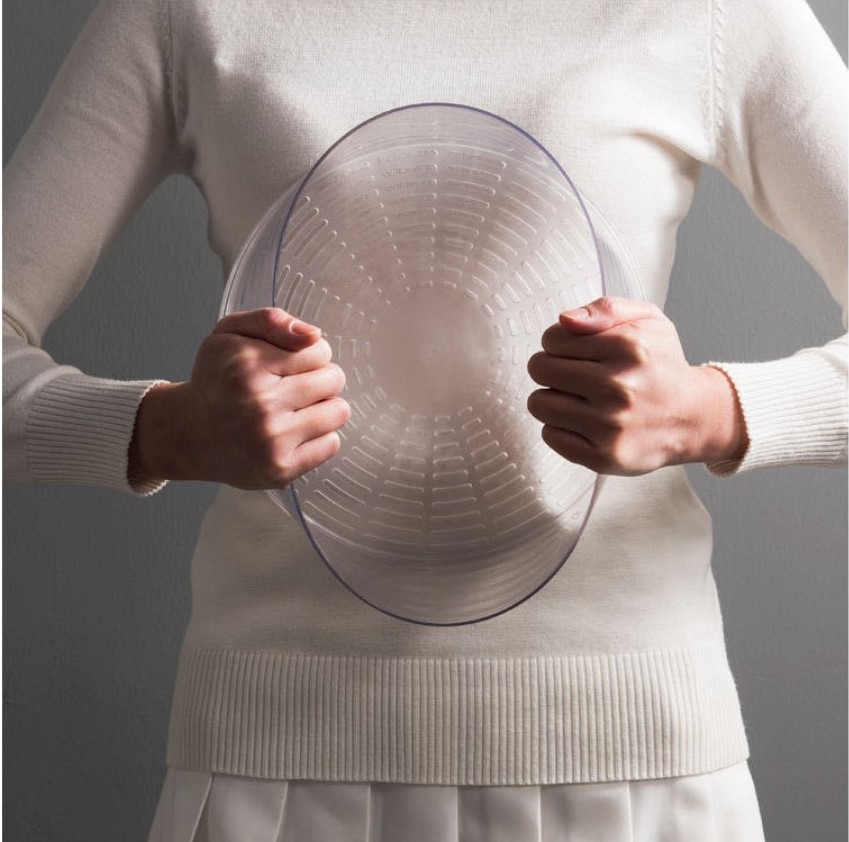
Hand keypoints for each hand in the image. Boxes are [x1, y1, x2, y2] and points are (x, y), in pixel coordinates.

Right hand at [129, 307, 349, 488]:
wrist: (188, 434)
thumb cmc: (216, 381)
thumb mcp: (230, 333)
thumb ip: (271, 320)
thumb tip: (313, 335)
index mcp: (248, 365)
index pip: (320, 350)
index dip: (309, 354)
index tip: (289, 365)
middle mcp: (260, 403)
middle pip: (334, 380)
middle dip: (319, 380)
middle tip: (293, 389)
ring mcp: (272, 439)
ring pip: (339, 412)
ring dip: (323, 408)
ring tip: (297, 410)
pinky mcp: (281, 468)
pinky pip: (332, 444)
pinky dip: (319, 438)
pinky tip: (294, 434)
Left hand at [526, 296, 747, 474]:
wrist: (694, 416)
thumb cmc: (662, 367)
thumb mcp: (646, 319)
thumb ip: (605, 309)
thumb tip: (566, 320)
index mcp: (629, 347)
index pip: (552, 339)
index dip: (557, 343)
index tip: (574, 352)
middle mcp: (619, 386)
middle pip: (539, 369)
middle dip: (550, 369)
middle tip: (573, 375)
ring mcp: (611, 425)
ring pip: (539, 404)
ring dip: (551, 399)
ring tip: (577, 399)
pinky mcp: (603, 456)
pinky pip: (550, 436)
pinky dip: (560, 428)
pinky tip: (583, 422)